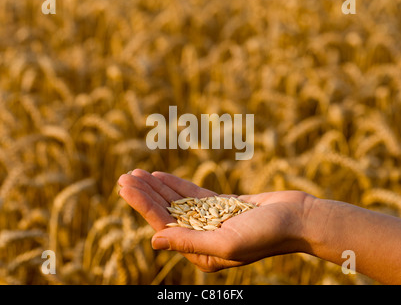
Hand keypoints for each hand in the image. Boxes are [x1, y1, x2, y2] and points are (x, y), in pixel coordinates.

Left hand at [118, 169, 314, 271]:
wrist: (298, 218)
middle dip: (145, 194)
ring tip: (138, 174)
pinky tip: (161, 176)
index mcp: (201, 253)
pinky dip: (177, 185)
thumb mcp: (226, 242)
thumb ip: (189, 242)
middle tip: (125, 176)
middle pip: (166, 213)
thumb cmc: (266, 234)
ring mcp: (211, 221)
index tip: (126, 186)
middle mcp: (203, 239)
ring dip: (158, 188)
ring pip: (177, 202)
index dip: (143, 204)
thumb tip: (153, 242)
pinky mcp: (222, 206)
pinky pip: (193, 195)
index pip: (163, 226)